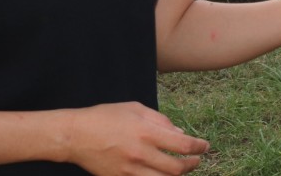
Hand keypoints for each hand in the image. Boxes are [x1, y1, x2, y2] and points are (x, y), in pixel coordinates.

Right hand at [62, 102, 207, 174]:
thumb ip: (161, 121)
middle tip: (197, 160)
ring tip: (182, 169)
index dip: (199, 147)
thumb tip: (180, 133)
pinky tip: (162, 174)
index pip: (183, 145)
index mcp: (146, 133)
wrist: (75, 136)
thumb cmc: (105, 117)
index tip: (205, 146)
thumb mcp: (136, 110)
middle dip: (192, 165)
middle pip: (176, 168)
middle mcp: (140, 154)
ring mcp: (129, 171)